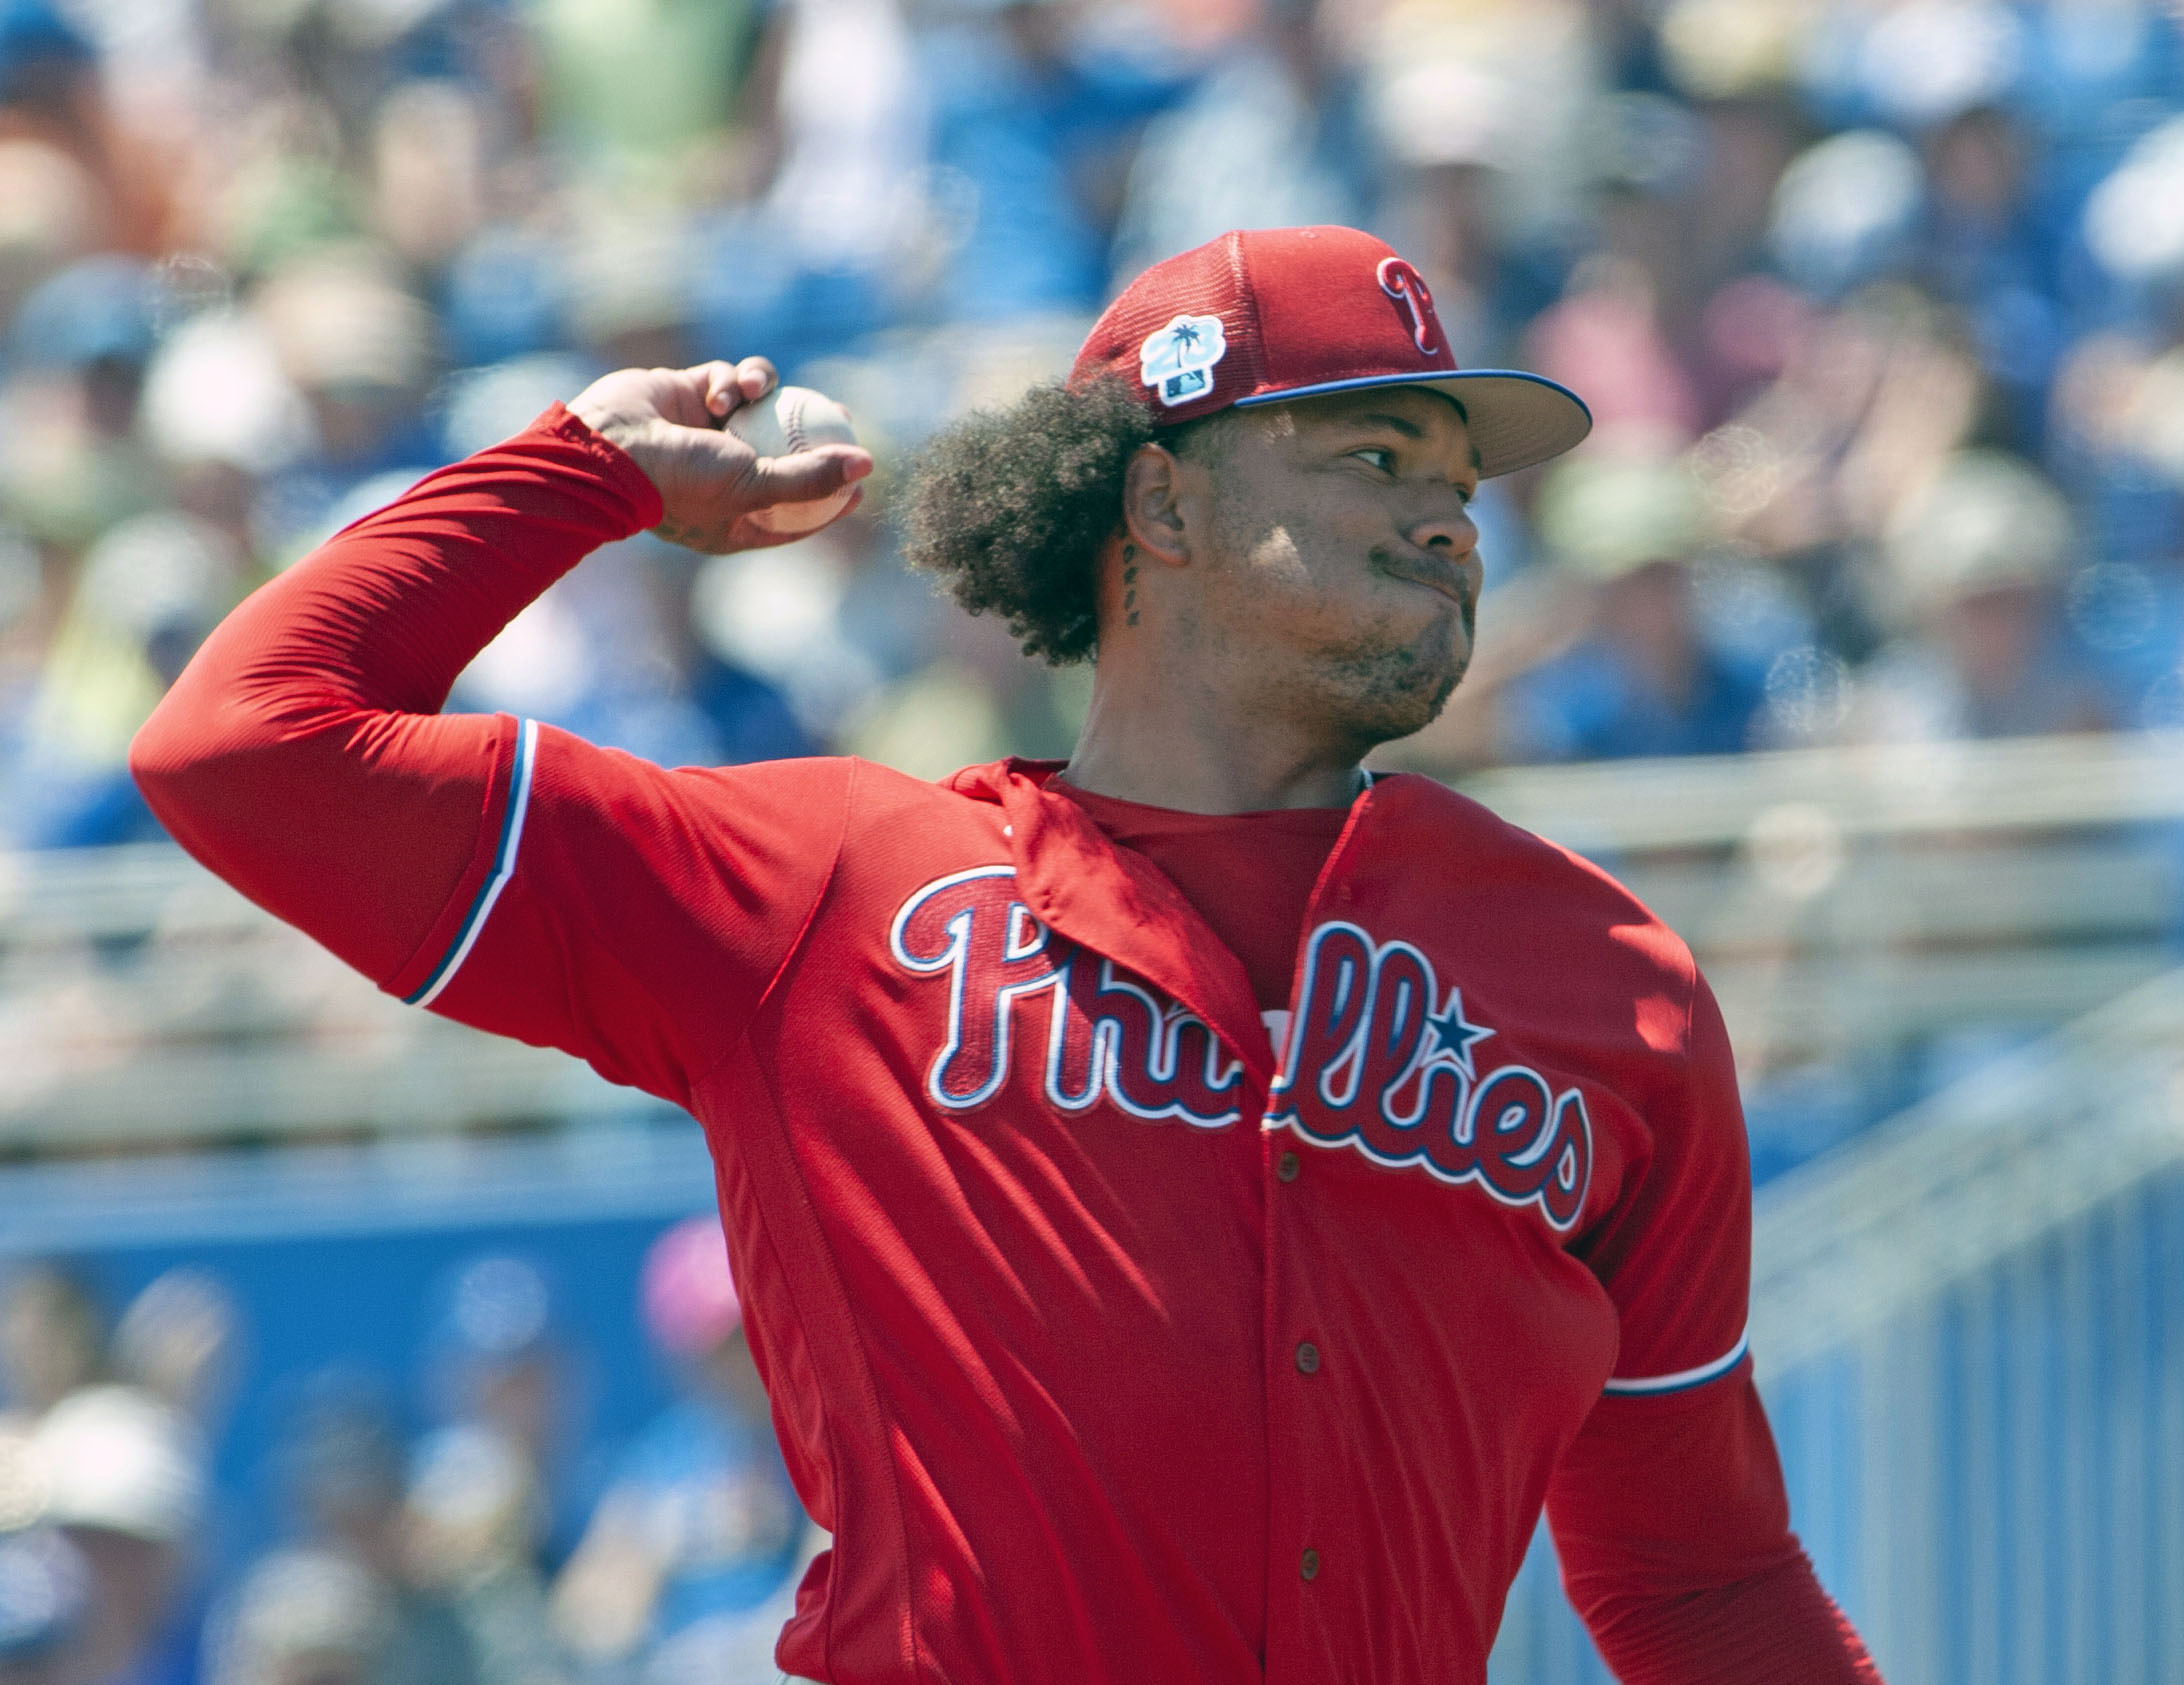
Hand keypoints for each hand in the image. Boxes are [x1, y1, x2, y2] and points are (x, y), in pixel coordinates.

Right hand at [567, 358, 874, 551]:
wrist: (607, 448)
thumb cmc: (681, 482)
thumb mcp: (755, 487)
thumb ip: (811, 478)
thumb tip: (868, 466)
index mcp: (735, 515)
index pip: (797, 509)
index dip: (832, 496)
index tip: (863, 482)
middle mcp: (723, 474)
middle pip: (785, 451)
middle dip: (811, 432)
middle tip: (842, 416)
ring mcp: (706, 432)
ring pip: (759, 405)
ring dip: (763, 390)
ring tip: (755, 390)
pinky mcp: (689, 394)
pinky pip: (726, 379)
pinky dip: (729, 381)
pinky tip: (723, 392)